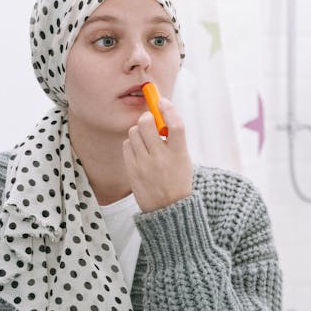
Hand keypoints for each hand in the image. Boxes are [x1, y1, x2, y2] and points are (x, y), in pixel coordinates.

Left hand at [123, 97, 192, 212]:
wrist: (168, 208)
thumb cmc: (177, 179)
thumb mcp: (183, 159)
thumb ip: (174, 138)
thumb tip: (160, 112)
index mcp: (180, 154)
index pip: (176, 125)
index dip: (168, 109)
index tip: (162, 101)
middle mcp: (162, 158)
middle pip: (148, 124)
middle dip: (147, 117)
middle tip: (150, 120)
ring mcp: (145, 164)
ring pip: (134, 132)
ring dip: (139, 130)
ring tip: (146, 139)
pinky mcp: (132, 169)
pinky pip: (126, 145)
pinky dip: (132, 143)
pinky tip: (139, 151)